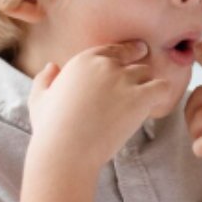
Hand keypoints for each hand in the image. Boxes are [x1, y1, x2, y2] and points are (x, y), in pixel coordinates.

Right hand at [26, 40, 171, 171]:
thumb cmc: (50, 130)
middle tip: (137, 88)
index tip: (133, 59)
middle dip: (135, 75)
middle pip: (133, 61)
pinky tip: (153, 107)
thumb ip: (44, 80)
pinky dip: (161, 95)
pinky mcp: (139, 98)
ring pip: (147, 74)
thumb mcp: (39, 100)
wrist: (66, 151)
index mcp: (83, 60)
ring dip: (146, 86)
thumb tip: (52, 66)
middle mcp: (105, 65)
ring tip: (141, 104)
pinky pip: (162, 88)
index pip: (113, 50)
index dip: (124, 56)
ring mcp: (123, 80)